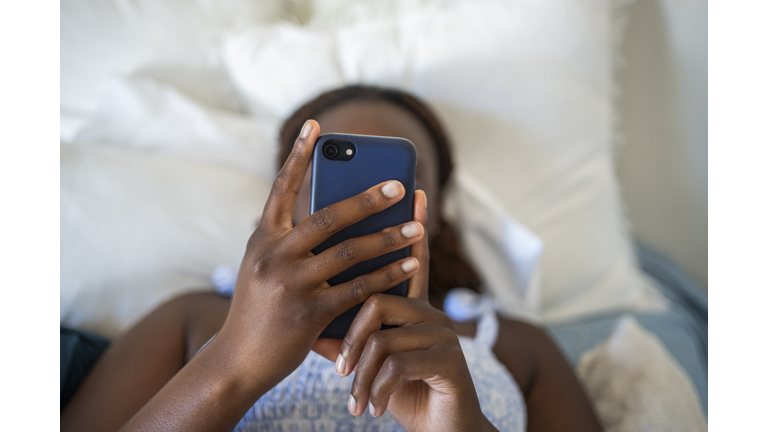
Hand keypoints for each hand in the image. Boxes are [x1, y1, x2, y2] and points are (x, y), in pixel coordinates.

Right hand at [216, 119, 425, 391]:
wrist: (237, 361)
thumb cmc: (258, 310)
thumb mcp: (264, 268)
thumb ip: (289, 242)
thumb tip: (337, 215)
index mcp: (262, 238)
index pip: (281, 188)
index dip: (298, 156)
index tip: (315, 125)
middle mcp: (273, 255)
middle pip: (329, 217)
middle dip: (369, 199)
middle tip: (400, 185)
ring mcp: (291, 284)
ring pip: (350, 252)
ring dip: (389, 237)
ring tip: (419, 226)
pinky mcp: (309, 313)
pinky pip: (358, 288)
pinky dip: (388, 275)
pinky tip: (410, 264)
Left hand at [335, 191, 497, 431]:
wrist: (443, 431)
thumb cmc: (405, 393)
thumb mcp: (371, 366)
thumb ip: (348, 342)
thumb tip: (312, 327)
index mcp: (412, 308)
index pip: (406, 260)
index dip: (410, 227)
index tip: (411, 192)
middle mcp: (430, 313)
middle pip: (378, 297)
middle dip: (352, 338)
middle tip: (339, 369)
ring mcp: (442, 334)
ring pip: (383, 335)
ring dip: (363, 372)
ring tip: (354, 397)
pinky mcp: (449, 360)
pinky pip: (397, 363)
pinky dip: (377, 389)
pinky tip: (372, 408)